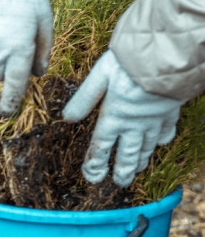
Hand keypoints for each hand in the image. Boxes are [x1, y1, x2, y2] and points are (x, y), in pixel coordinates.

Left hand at [62, 50, 183, 187]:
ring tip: (136, 170)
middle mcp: (133, 124)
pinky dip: (161, 140)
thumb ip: (84, 98)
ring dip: (140, 160)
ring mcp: (153, 120)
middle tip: (120, 183)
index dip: (95, 165)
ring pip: (146, 147)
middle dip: (122, 171)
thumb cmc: (131, 61)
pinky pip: (166, 132)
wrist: (168, 53)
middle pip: (126, 154)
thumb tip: (66, 118)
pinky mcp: (170, 112)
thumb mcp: (100, 75)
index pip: (100, 147)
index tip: (93, 177)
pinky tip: (159, 143)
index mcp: (113, 117)